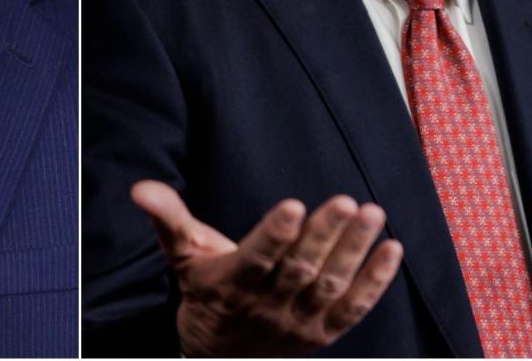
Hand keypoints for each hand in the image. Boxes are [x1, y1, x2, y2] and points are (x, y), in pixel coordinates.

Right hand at [132, 180, 402, 356]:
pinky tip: (391, 249)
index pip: (257, 258)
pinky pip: (355, 308)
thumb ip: (168, 218)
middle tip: (346, 200)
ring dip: (354, 251)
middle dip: (325, 235)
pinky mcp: (323, 332)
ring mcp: (299, 322)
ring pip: (330, 285)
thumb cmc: (204, 292)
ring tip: (372, 214)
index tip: (293, 206)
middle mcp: (268, 305)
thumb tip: (140, 188)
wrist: (219, 358)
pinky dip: (375, 282)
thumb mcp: (183, 255)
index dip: (275, 234)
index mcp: (232, 283)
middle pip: (300, 268)